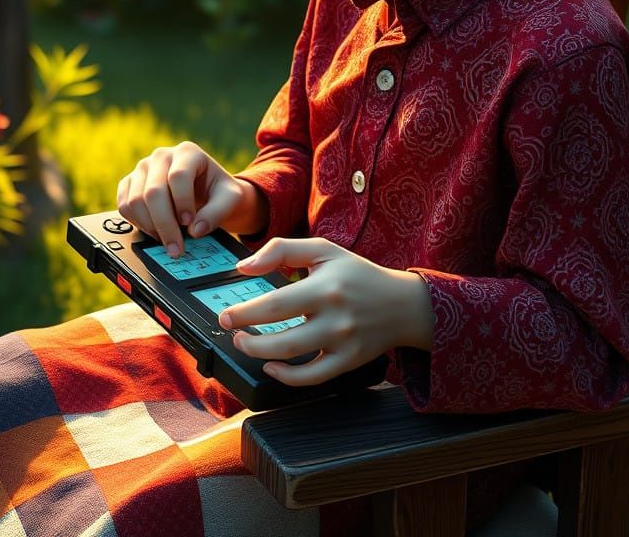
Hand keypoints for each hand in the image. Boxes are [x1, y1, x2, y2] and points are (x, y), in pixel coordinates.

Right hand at [116, 141, 266, 256]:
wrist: (208, 191)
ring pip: (135, 201)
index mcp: (188, 152)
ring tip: (167, 241)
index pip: (178, 176)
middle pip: (153, 192)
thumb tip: (195, 230)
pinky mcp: (130, 183)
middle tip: (176, 248)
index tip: (189, 223)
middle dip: (164, 224)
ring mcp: (142, 168)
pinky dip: (138, 224)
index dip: (182, 202)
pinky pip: (124, 206)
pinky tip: (155, 232)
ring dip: (150, 227)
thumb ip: (217, 212)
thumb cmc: (219, 192)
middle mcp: (162, 156)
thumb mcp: (230, 199)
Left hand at [218, 237, 434, 385]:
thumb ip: (281, 251)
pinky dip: (287, 377)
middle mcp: (335, 317)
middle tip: (232, 332)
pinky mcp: (348, 362)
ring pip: (293, 359)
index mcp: (325, 287)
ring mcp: (342, 343)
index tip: (227, 314)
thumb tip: (244, 266)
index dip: (245, 312)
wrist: (402, 304)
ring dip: (260, 355)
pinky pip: (312, 379)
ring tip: (245, 343)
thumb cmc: (357, 274)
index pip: (275, 304)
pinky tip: (271, 366)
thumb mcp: (323, 250)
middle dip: (247, 339)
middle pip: (281, 338)